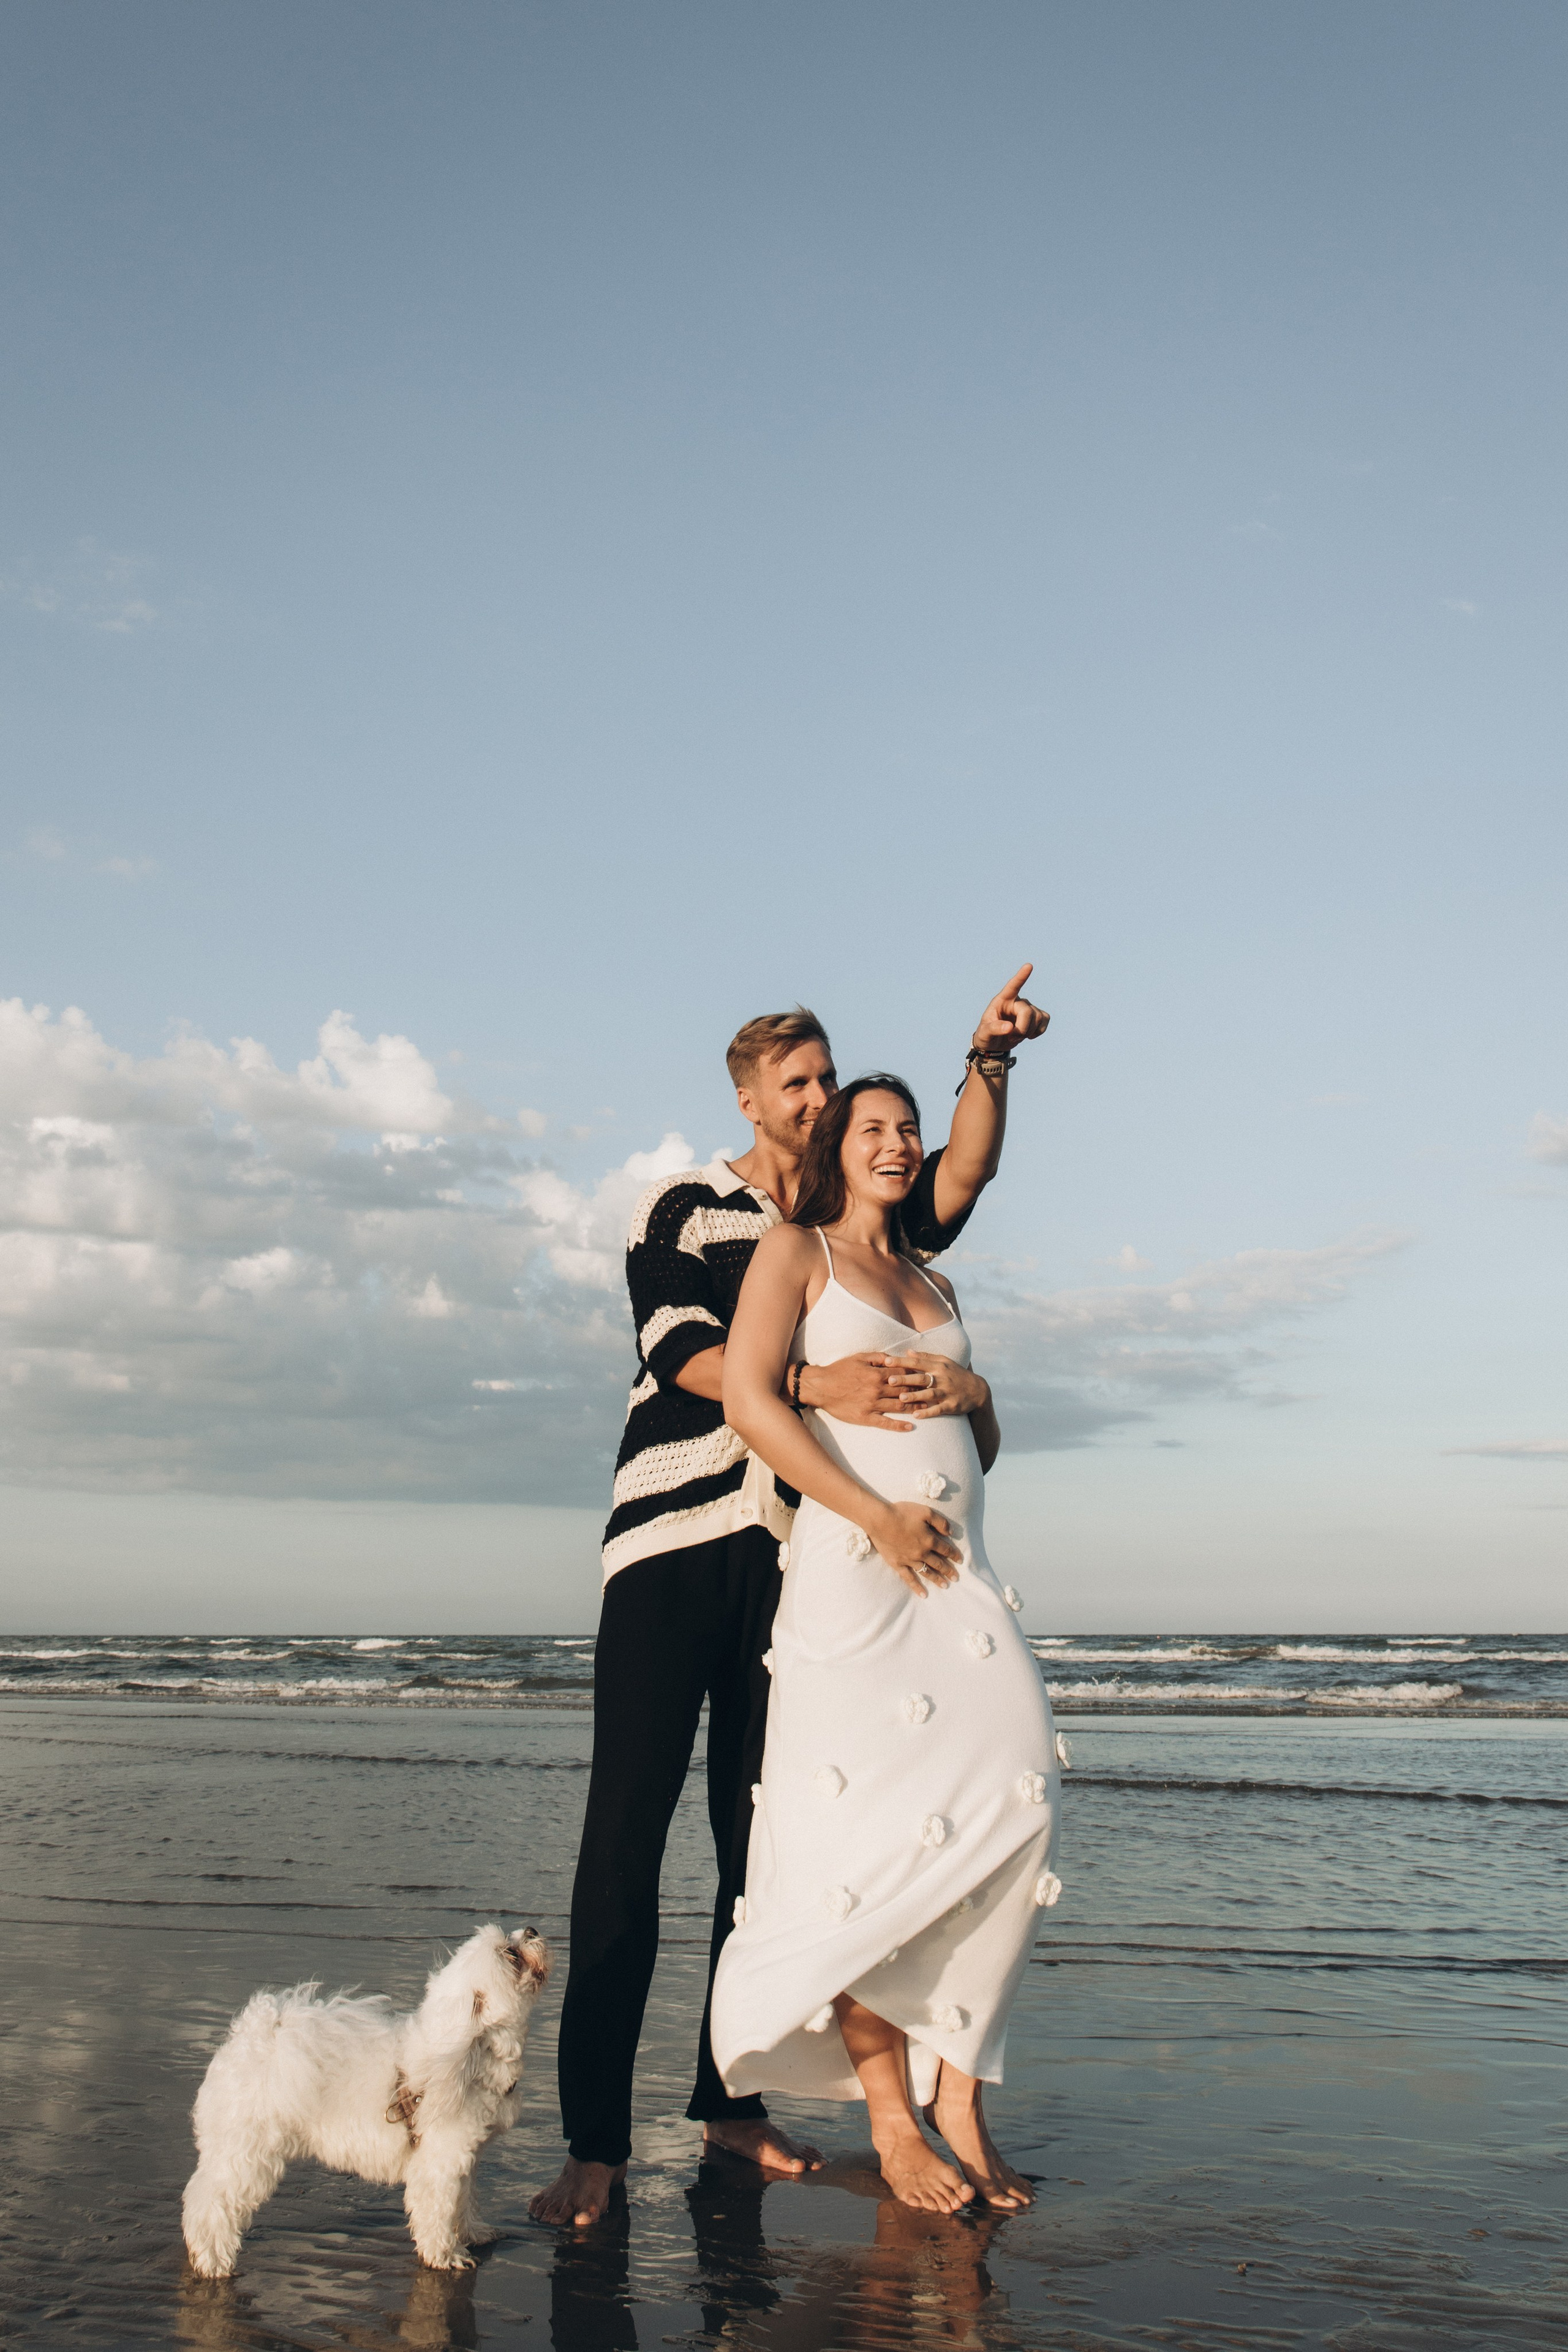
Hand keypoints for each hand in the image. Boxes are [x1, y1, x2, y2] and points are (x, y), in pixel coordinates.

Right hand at [800, 1352, 922, 1430]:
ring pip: (899, 1407)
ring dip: (915, 1407)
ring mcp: (872, 1404)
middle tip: (933, 1392)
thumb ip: (878, 1357)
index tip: (927, 1376)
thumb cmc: (839, 1370)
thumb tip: (894, 1357)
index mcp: (876, 1374)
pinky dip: (899, 1426)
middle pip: (905, 1391)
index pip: (903, 1374)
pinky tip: (910, 1427)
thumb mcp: (859, 1358)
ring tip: (928, 1408)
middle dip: (920, 1391)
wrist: (821, 1387)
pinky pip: (885, 1423)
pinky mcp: (865, 1417)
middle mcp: (877, 1389)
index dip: (916, 1375)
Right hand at [867, 1501, 961, 1597]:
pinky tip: (923, 1594)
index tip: (960, 1561)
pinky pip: (909, 1578)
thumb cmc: (902, 1513)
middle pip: (939, 1563)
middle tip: (956, 1578)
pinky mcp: (898, 1564)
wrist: (880, 1520)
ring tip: (945, 1586)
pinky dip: (916, 1587)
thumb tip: (950, 1533)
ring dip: (937, 1579)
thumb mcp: (925, 1511)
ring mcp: (910, 1560)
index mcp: (929, 1540)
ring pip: (927, 1572)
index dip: (954, 1555)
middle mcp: (922, 1553)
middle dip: (948, 1571)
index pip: (945, 1549)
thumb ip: (940, 1522)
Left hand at [880, 1353, 989, 1420]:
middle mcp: (943, 1378)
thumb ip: (926, 1357)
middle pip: (922, 1378)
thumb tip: (908, 1351)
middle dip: (905, 1379)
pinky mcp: (952, 1406)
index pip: (918, 1362)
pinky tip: (916, 1415)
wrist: (978, 1390)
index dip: (902, 1361)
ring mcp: (947, 1392)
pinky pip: (939, 1409)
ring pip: (929, 1394)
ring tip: (901, 1398)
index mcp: (939, 1366)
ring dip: (915, 1396)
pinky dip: (928, 1412)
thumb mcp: (944, 1362)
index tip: (886, 1361)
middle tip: (890, 1380)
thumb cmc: (957, 1374)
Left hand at [973, 962, 1049, 1055]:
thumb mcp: (985, 1033)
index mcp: (1002, 1000)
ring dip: (1028, 1032)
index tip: (1028, 966)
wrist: (995, 1044)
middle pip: (1027, 1012)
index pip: (1012, 986)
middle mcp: (1016, 1001)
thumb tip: (1009, 1027)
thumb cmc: (987, 1035)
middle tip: (1012, 1037)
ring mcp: (1028, 1007)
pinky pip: (1045, 1020)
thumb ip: (994, 1028)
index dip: (1021, 976)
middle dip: (1022, 1028)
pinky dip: (1039, 1031)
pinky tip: (1028, 1035)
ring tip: (1015, 1037)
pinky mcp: (1037, 1016)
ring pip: (1037, 1017)